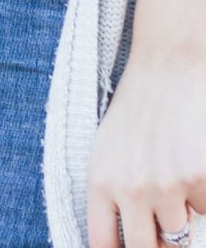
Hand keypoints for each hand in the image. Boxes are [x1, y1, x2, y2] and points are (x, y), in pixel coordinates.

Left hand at [88, 50, 205, 246]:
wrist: (168, 65)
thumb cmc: (138, 109)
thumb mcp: (110, 148)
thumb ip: (114, 195)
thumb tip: (129, 242)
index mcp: (101, 180)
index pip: (103, 244)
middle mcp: (131, 188)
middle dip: (160, 247)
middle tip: (164, 233)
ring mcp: (168, 186)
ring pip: (183, 230)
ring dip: (183, 210)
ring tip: (174, 168)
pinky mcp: (200, 178)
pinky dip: (203, 191)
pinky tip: (194, 157)